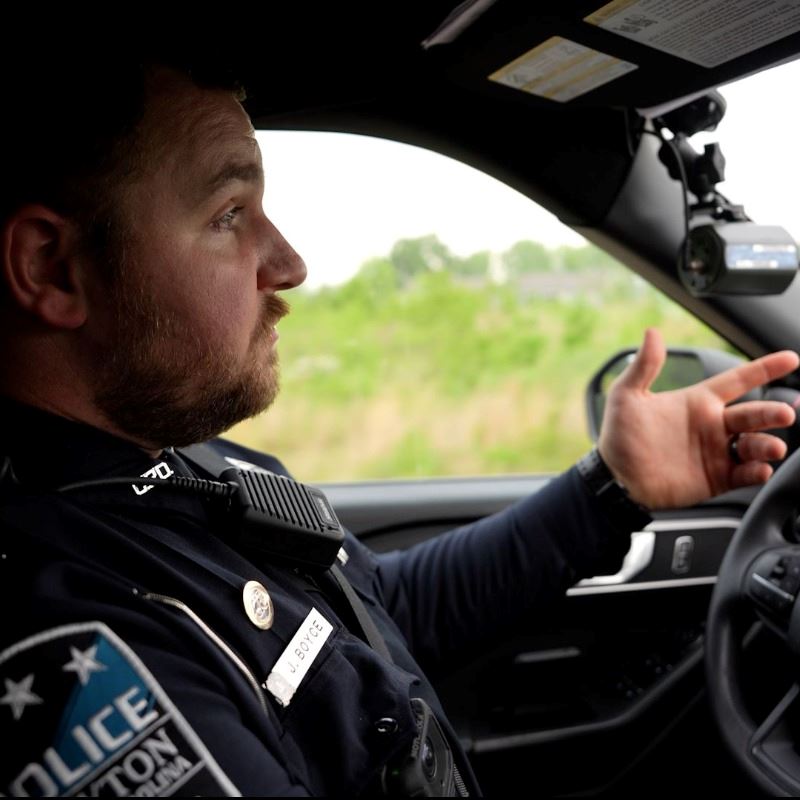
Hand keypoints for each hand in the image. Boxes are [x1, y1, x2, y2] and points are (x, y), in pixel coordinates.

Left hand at [598, 329, 799, 509]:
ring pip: (754, 444)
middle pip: (753, 414)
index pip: (737, 380)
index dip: (764, 368)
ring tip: (771, 447)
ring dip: (768, 444)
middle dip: (772, 412)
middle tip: (784, 413)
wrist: (615, 479)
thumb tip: (651, 332)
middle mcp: (712, 425)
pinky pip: (744, 474)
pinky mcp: (716, 478)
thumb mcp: (626, 396)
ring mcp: (716, 452)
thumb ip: (644, 366)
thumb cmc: (618, 436)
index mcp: (697, 402)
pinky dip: (755, 472)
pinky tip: (759, 469)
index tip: (791, 358)